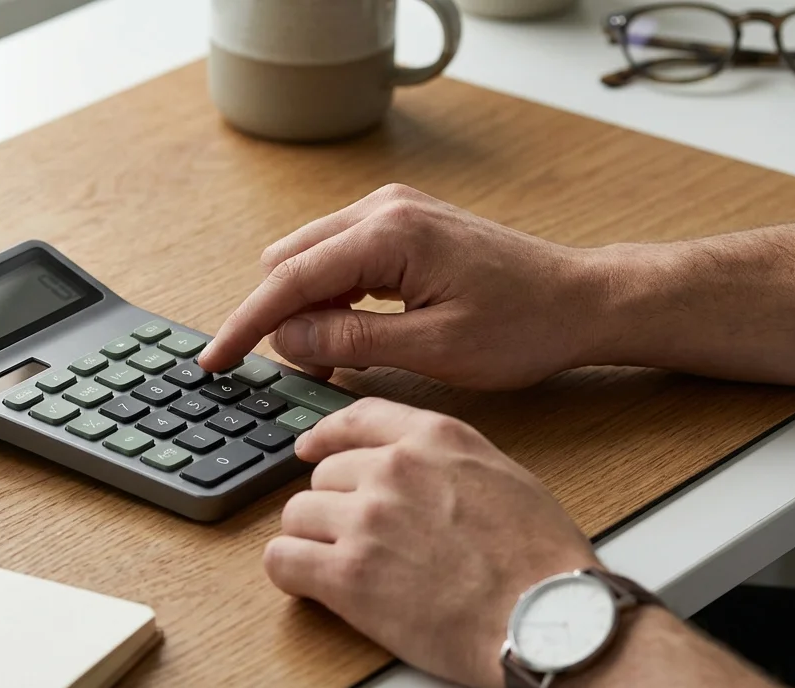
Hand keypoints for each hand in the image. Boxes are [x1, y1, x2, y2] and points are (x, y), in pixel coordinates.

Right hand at [198, 184, 604, 389]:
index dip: (246, 325)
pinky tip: (354, 336)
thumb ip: (351, 342)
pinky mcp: (401, 224)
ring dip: (308, 310)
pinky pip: (340, 258)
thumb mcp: (434, 349)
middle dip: (280, 318)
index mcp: (389, 234)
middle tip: (306, 372)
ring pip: (310, 260)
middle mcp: (383, 209)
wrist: (580, 299)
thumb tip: (288, 338)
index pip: (289, 279)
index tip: (215, 361)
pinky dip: (333, 297)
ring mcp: (392, 211)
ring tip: (337, 360)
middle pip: (289, 262)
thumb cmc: (523, 325)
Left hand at [263, 398, 598, 687]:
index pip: (355, 418)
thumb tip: (410, 470)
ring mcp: (366, 519)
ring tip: (346, 570)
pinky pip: (281, 560)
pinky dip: (291, 575)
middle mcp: (393, 470)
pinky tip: (313, 587)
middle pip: (321, 476)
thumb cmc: (541, 561)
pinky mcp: (347, 575)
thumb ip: (445, 461)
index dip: (325, 437)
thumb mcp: (502, 476)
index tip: (309, 449)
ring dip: (312, 542)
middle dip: (334, 508)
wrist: (549, 620)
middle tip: (361, 542)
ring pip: (296, 516)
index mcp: (434, 440)